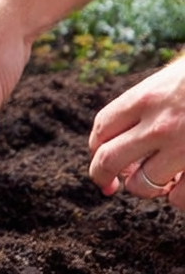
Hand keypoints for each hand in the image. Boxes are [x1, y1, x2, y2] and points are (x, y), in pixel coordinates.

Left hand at [88, 54, 184, 203]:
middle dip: (103, 177)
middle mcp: (159, 123)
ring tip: (159, 183)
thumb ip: (155, 97)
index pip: (102, 127)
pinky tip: (182, 188)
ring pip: (142, 185)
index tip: (101, 157)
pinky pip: (180, 199)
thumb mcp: (179, 74)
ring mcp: (182, 147)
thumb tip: (131, 124)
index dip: (97, 147)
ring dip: (146, 188)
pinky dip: (177, 199)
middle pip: (109, 160)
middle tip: (109, 186)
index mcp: (147, 97)